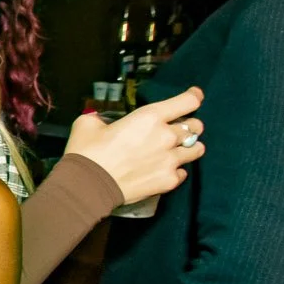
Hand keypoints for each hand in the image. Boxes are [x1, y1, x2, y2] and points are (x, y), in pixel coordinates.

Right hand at [65, 86, 205, 203]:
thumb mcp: (88, 124)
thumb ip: (102, 118)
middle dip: (189, 125)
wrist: (87, 186)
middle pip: (196, 126)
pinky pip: (183, 172)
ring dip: (189, 147)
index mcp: (150, 117)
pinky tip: (165, 170)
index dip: (193, 97)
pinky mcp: (169, 181)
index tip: (193, 97)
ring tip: (179, 150)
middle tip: (179, 129)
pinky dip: (177, 170)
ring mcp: (171, 160)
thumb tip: (101, 120)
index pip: (188, 101)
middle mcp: (167, 136)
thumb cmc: (87, 151)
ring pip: (197, 149)